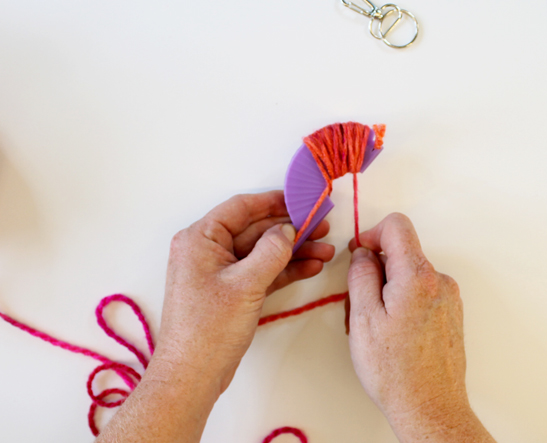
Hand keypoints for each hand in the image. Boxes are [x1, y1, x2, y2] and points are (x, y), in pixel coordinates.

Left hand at [154, 190, 334, 392]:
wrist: (193, 375)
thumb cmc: (208, 329)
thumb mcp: (245, 285)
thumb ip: (271, 251)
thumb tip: (287, 230)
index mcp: (201, 239)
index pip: (241, 208)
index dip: (274, 201)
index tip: (302, 199)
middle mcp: (208, 251)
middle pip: (256, 229)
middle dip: (291, 229)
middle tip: (322, 225)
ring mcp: (221, 272)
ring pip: (263, 252)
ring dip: (294, 251)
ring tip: (325, 249)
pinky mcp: (232, 292)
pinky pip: (262, 272)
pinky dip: (285, 270)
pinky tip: (311, 266)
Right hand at [346, 213, 494, 442]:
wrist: (430, 408)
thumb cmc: (396, 371)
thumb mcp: (363, 318)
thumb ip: (361, 275)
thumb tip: (362, 254)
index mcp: (417, 277)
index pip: (397, 226)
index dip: (372, 234)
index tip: (358, 253)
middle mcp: (439, 282)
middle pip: (401, 254)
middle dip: (375, 271)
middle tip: (359, 305)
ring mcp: (448, 299)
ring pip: (409, 276)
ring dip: (388, 291)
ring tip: (375, 327)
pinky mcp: (450, 314)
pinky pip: (421, 294)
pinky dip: (402, 303)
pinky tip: (392, 334)